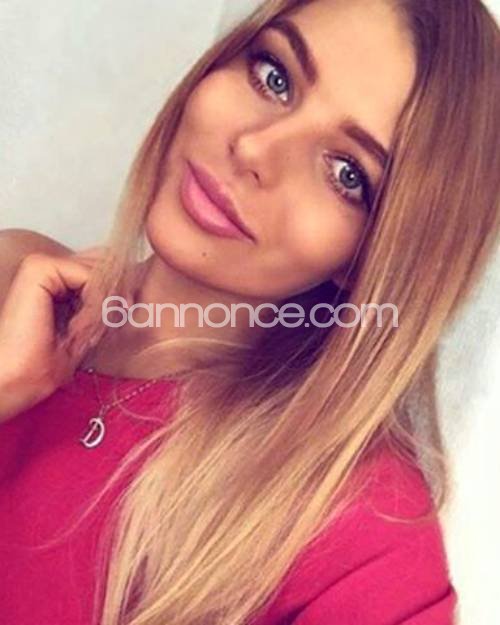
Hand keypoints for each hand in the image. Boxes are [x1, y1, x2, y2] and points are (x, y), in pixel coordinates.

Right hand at [0, 247, 105, 421]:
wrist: (16, 381)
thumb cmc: (44, 365)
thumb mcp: (87, 330)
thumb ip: (104, 306)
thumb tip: (130, 293)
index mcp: (53, 282)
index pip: (101, 271)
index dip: (118, 292)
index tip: (119, 318)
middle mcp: (45, 268)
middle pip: (104, 266)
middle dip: (116, 296)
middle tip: (109, 323)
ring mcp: (40, 265)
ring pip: (100, 272)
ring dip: (104, 303)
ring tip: (87, 330)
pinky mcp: (38, 268)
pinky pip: (89, 276)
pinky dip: (95, 302)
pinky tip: (79, 325)